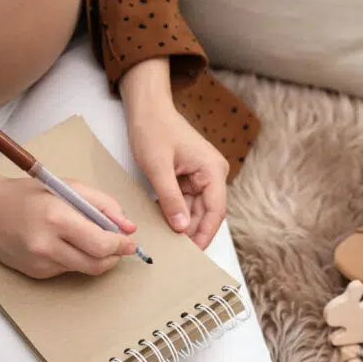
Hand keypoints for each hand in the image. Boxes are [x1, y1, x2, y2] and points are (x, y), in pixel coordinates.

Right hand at [0, 177, 137, 278]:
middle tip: (120, 246)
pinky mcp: (35, 273)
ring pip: (84, 269)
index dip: (121, 245)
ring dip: (96, 257)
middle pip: (96, 264)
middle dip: (114, 257)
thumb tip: (129, 228)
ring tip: (90, 238)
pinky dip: (75, 258)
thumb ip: (104, 205)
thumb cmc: (29, 194)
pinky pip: (67, 270)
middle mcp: (46, 244)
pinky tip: (63, 242)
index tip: (130, 242)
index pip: (100, 243)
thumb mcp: (70, 187)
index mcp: (56, 217)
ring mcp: (39, 262)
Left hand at [119, 58, 228, 248]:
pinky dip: (175, 213)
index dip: (205, 233)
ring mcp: (201, 176)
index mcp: (212, 170)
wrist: (147, 109)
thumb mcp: (158, 167)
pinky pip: (186, 201)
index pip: (215, 210)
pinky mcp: (190, 177)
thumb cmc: (154, 130)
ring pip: (195, 209)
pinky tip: (163, 225)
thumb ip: (170, 198)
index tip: (193, 252)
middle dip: (192, 232)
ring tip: (168, 242)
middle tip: (176, 252)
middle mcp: (212, 174)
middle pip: (207, 212)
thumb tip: (181, 227)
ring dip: (182, 224)